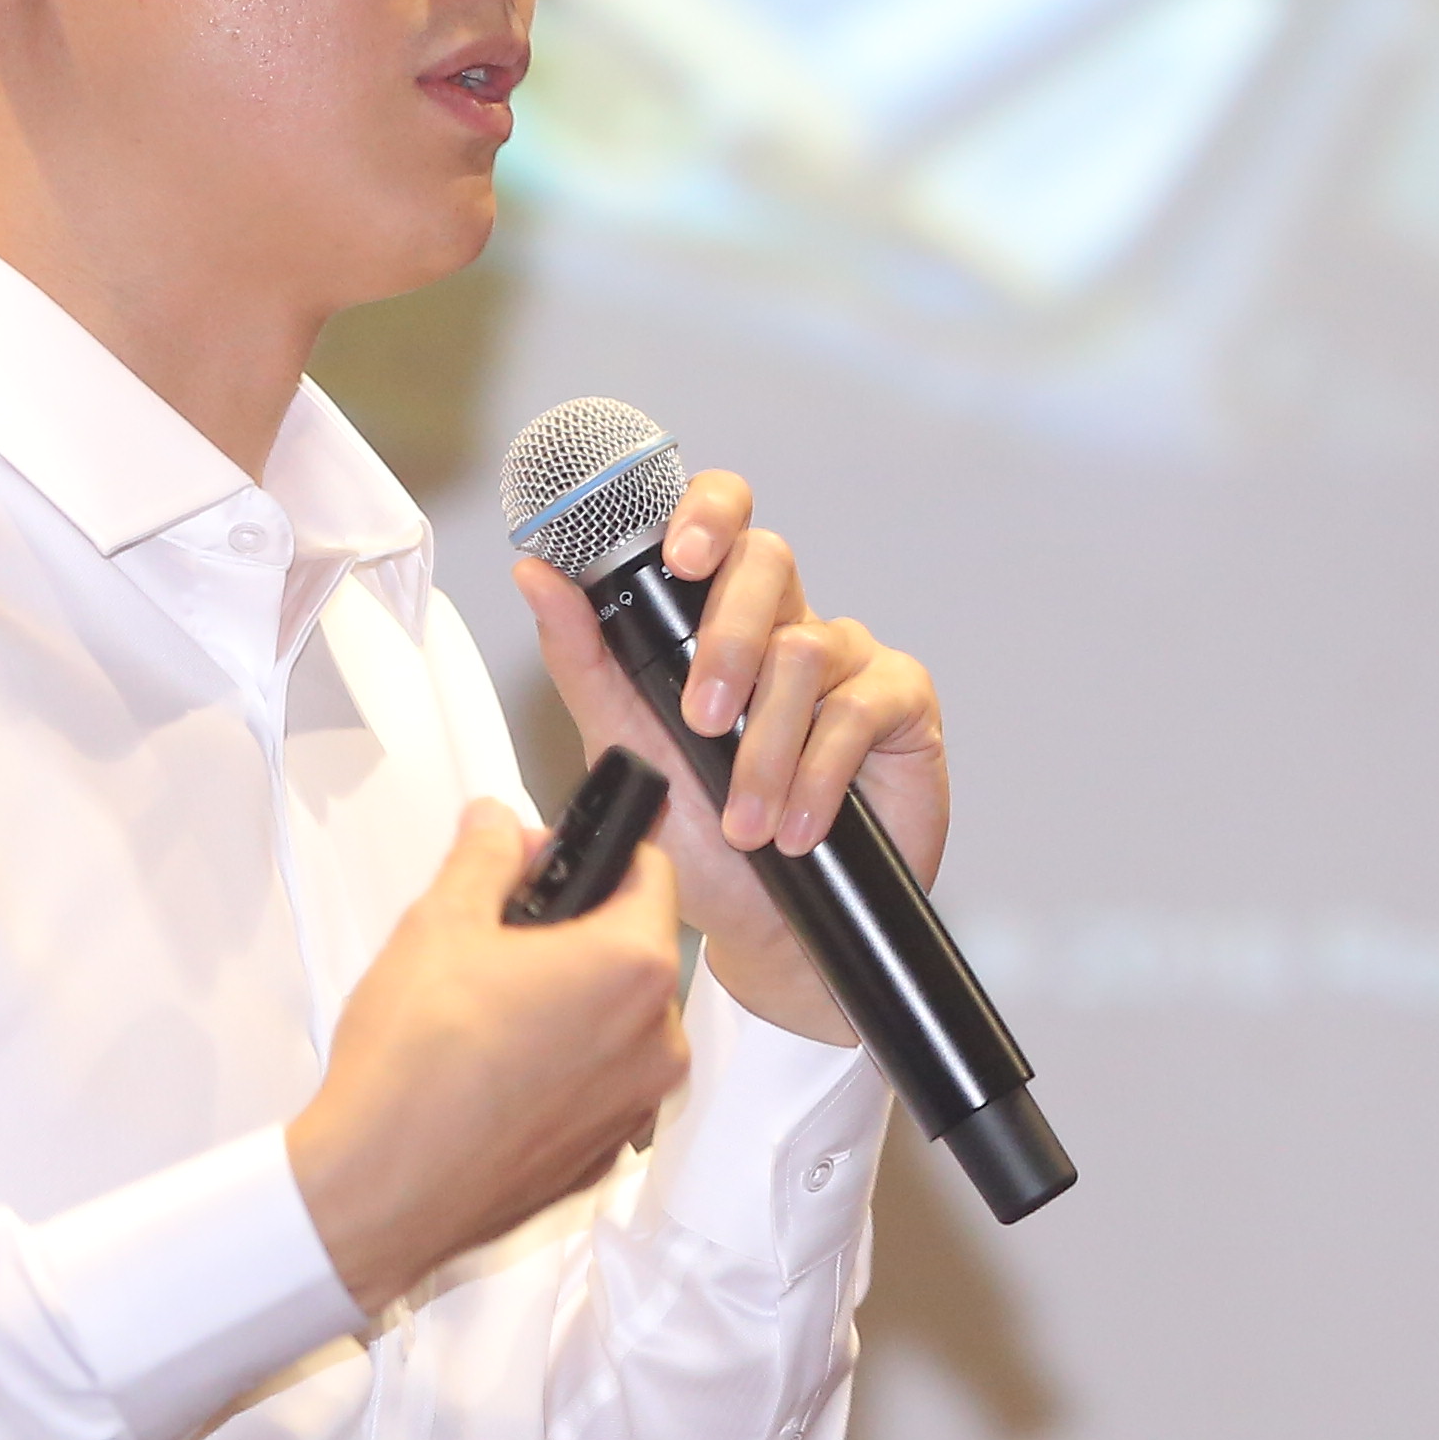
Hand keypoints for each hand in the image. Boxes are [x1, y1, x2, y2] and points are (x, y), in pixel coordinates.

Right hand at [288, 802, 688, 1316]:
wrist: (376, 1190)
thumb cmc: (412, 1064)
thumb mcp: (439, 924)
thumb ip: (483, 856)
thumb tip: (498, 822)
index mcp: (633, 965)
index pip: (649, 873)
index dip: (597, 857)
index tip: (551, 864)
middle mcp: (657, 1037)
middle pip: (634, 951)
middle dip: (575, 936)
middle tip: (499, 943)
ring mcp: (636, 1104)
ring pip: (619, 1022)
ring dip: (570, 1006)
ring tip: (489, 1014)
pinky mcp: (606, 1154)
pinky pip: (600, 1086)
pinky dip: (563, 1070)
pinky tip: (496, 1073)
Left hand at [514, 468, 949, 1051]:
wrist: (764, 928)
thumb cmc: (697, 836)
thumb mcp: (623, 747)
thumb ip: (582, 660)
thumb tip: (537, 576)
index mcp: (717, 617)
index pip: (719, 520)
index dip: (706, 511)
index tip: (677, 554)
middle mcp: (786, 622)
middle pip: (769, 560)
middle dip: (726, 638)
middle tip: (700, 720)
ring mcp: (849, 659)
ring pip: (806, 650)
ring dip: (764, 747)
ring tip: (744, 821)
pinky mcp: (901, 703)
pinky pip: (859, 709)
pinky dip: (816, 774)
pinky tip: (796, 824)